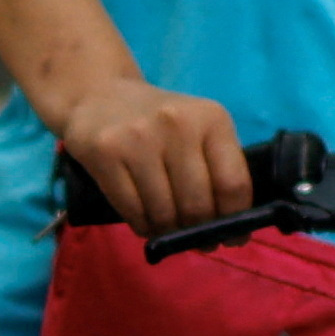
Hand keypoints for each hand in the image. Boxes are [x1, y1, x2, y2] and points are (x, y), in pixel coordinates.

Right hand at [37, 71, 245, 237]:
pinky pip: (133, 211)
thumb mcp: (198, 130)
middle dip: (198, 232)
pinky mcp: (105, 153)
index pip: (233, 183)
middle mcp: (178, 124)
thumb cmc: (158, 121)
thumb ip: (216, 170)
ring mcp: (139, 138)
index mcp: (211, 118)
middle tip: (194, 240)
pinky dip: (143, 227)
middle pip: (198, 205)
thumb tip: (229, 230)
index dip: (235, 220)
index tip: (231, 239)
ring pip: (164, 213)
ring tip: (167, 229)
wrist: (99, 94)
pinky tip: (145, 221)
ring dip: (168, 232)